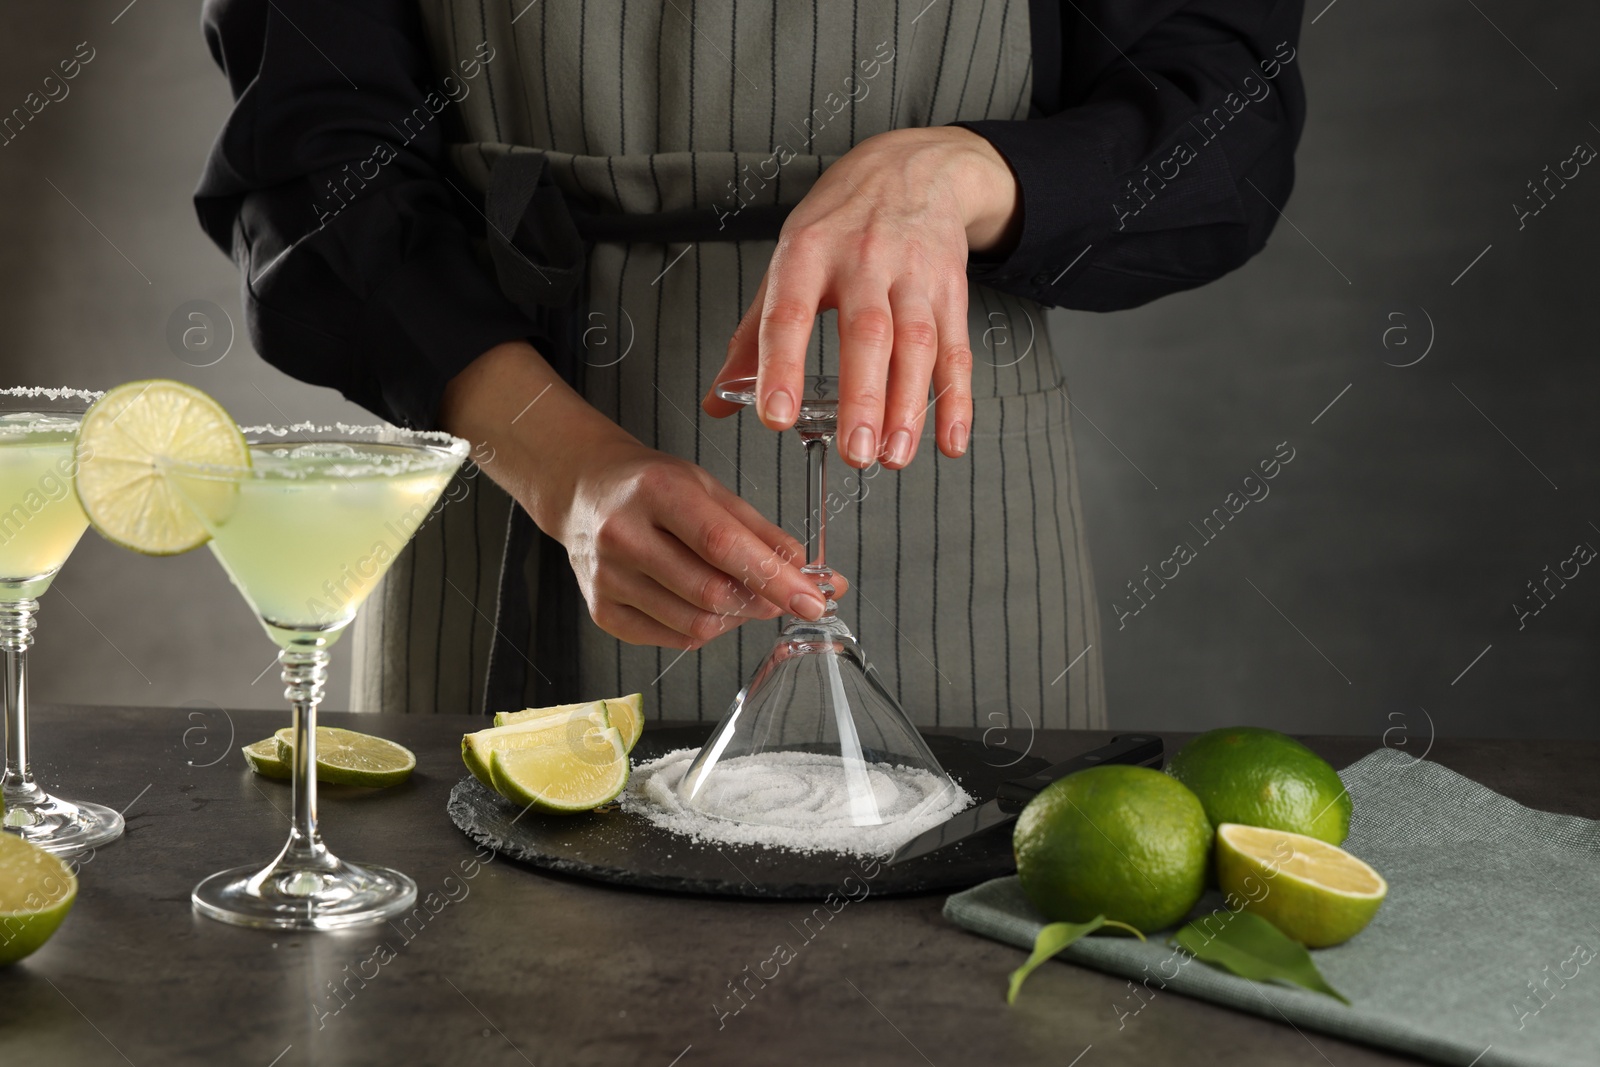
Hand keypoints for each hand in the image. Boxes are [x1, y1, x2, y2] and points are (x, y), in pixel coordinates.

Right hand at [555, 436, 850, 648]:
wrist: (584, 491)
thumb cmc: (650, 485)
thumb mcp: (708, 487)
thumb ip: (759, 531)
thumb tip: (806, 570)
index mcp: (657, 491)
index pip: (722, 545)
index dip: (773, 578)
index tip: (811, 600)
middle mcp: (624, 535)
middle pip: (710, 593)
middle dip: (760, 603)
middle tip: (780, 597)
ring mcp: (608, 578)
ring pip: (694, 625)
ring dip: (734, 618)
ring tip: (739, 595)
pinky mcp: (602, 611)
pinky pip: (671, 638)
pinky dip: (701, 628)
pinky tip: (703, 604)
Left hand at [702, 126, 1020, 469]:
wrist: (914, 167)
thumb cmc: (841, 221)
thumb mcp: (788, 261)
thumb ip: (753, 337)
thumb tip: (719, 401)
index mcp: (809, 252)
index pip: (790, 313)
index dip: (782, 366)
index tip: (777, 416)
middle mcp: (864, 260)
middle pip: (867, 333)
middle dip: (862, 398)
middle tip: (854, 454)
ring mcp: (914, 274)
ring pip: (918, 344)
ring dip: (909, 408)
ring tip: (892, 457)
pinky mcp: (952, 290)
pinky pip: (957, 352)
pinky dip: (957, 402)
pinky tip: (949, 442)